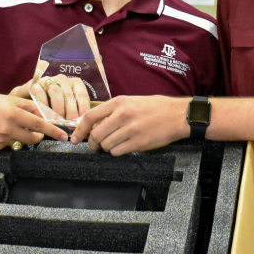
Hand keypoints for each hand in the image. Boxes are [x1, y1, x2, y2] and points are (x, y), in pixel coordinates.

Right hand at [0, 91, 67, 149]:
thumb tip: (44, 114)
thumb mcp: (10, 99)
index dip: (53, 131)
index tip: (63, 136)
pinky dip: (7, 139)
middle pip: (32, 138)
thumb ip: (28, 107)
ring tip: (6, 124)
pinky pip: (7, 145)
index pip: (39, 125)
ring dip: (19, 135)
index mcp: (14, 114)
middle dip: (37, 136)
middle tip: (35, 131)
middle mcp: (8, 128)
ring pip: (19, 141)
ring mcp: (0, 139)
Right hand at [28, 74, 90, 120]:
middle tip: (70, 124)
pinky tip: (44, 115)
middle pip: (69, 95)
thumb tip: (82, 124)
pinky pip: (39, 93)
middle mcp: (62, 79)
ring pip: (56, 92)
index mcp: (73, 83)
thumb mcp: (66, 107)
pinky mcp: (34, 84)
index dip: (83, 107)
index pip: (82, 94)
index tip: (83, 120)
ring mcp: (48, 80)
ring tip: (58, 121)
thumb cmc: (52, 105)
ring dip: (58, 109)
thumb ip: (75, 112)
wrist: (28, 99)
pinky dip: (42, 105)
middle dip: (71, 112)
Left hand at [69, 95, 189, 155]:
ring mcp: (130, 129)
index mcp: (119, 102)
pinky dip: (117, 152)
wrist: (178, 115)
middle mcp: (122, 115)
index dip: (79, 130)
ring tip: (116, 143)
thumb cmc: (156, 107)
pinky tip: (124, 147)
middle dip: (92, 144)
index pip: (90, 117)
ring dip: (107, 148)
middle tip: (94, 146)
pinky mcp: (138, 142)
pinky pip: (117, 151)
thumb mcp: (132, 101)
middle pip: (95, 134)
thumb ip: (113, 111)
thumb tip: (95, 124)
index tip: (75, 138)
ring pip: (105, 145)